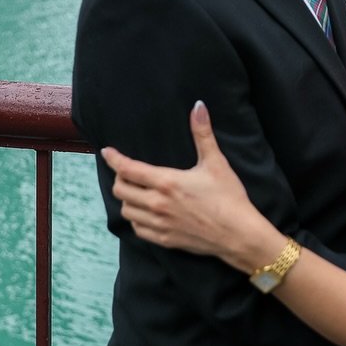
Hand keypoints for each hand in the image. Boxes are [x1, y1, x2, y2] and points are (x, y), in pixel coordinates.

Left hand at [101, 101, 273, 269]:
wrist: (238, 234)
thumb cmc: (229, 197)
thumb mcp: (216, 162)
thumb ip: (203, 133)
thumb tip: (198, 106)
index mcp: (167, 182)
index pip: (128, 169)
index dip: (114, 159)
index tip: (107, 152)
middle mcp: (158, 204)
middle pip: (120, 190)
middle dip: (120, 178)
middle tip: (128, 172)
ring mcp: (159, 223)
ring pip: (126, 211)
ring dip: (127, 199)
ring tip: (136, 191)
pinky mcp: (164, 239)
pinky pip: (138, 229)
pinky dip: (136, 219)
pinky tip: (146, 212)